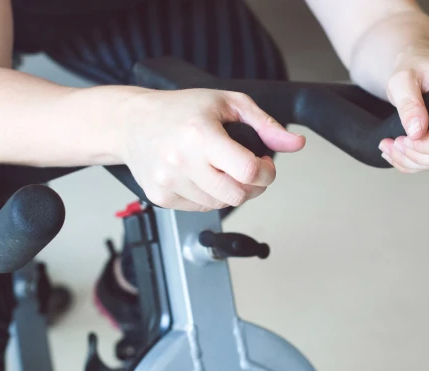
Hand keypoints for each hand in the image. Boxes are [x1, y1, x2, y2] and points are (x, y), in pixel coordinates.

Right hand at [121, 88, 304, 210]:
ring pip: (220, 205)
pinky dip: (209, 197)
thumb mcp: (227, 103)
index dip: (267, 172)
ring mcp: (169, 182)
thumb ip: (265, 125)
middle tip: (249, 170)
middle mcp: (182, 160)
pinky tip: (201, 176)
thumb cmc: (180, 109)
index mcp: (201, 135)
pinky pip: (200, 208)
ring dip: (230, 191)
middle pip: (238, 195)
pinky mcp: (161, 197)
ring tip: (221, 169)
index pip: (248, 170)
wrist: (132, 122)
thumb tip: (295, 144)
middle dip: (254, 186)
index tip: (265, 164)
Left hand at [378, 49, 428, 172]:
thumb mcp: (402, 80)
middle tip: (395, 144)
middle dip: (420, 156)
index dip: (427, 144)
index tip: (404, 138)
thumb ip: (408, 104)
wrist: (423, 66)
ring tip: (392, 146)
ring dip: (417, 161)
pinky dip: (420, 162)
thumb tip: (417, 131)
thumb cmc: (416, 68)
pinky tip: (401, 152)